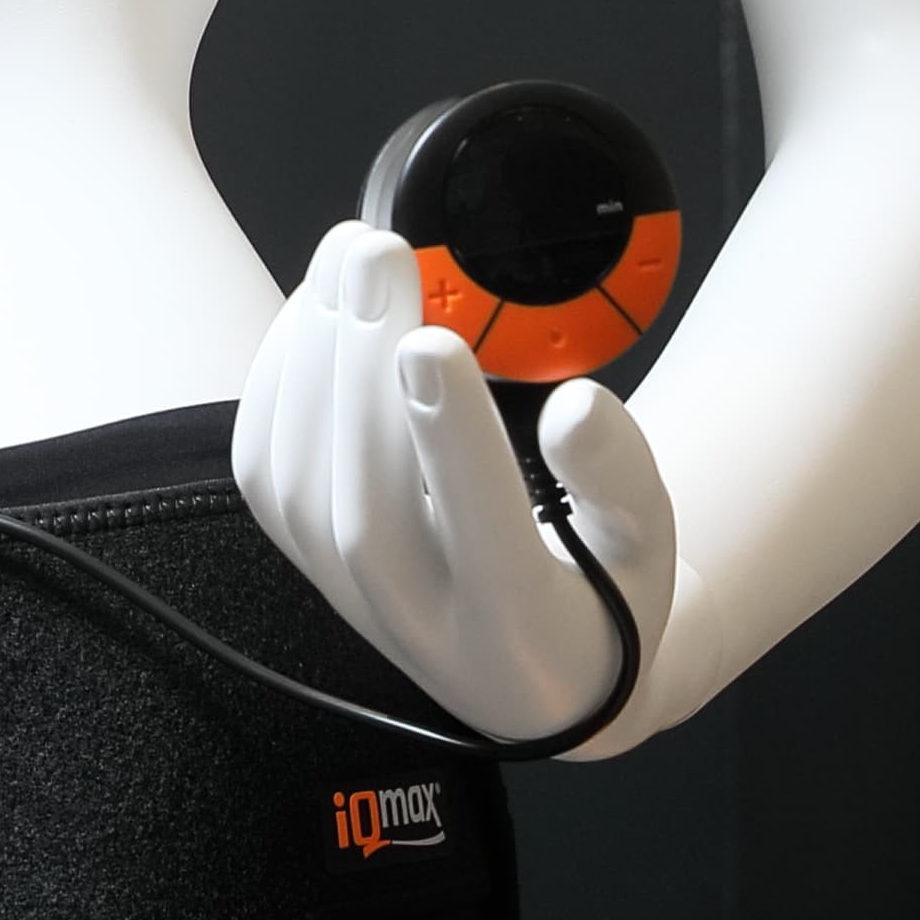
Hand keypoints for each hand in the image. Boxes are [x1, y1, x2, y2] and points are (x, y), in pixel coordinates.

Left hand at [233, 222, 679, 748]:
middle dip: (360, 377)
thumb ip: (620, 477)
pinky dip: (278, 385)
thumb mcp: (651, 540)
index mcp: (526, 634)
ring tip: (349, 258)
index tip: (433, 341)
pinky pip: (268, 482)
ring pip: (302, 496)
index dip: (451, 442)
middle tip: (377, 254)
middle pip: (368, 517)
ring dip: (314, 363)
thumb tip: (575, 407)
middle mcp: (427, 632)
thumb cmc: (604, 586)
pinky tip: (314, 309)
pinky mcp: (312, 567)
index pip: (486, 541)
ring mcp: (355, 603)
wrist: (544, 664)